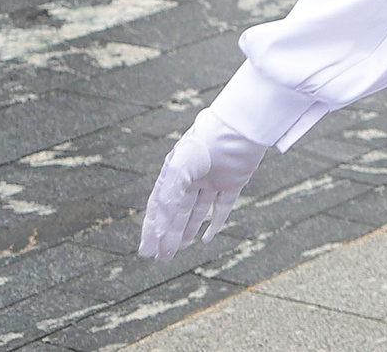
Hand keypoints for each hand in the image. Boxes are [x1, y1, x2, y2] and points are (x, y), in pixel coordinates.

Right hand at [138, 106, 268, 258]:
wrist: (239, 128)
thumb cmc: (204, 144)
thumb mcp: (178, 171)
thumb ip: (167, 201)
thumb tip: (159, 232)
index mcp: (174, 172)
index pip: (159, 207)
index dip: (152, 229)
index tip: (146, 251)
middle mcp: (192, 177)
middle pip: (177, 213)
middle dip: (169, 236)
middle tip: (162, 258)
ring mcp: (213, 179)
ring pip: (197, 211)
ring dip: (188, 230)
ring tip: (179, 250)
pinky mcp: (234, 181)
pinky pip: (223, 206)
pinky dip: (216, 222)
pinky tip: (207, 238)